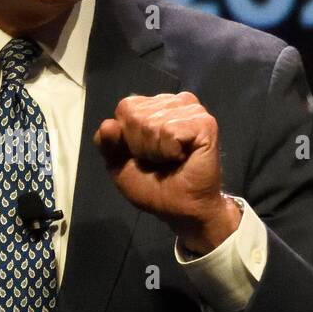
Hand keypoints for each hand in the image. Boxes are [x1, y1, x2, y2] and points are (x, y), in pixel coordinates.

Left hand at [93, 91, 240, 253]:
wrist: (181, 209)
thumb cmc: (153, 186)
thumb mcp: (118, 164)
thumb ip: (107, 143)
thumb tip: (108, 124)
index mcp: (152, 106)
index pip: (125, 108)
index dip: (126, 137)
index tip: (142, 154)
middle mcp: (173, 102)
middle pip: (135, 114)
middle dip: (140, 145)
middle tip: (158, 160)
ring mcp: (191, 110)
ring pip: (151, 123)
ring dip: (155, 151)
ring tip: (171, 159)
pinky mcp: (205, 123)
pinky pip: (170, 132)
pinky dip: (169, 151)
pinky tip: (182, 157)